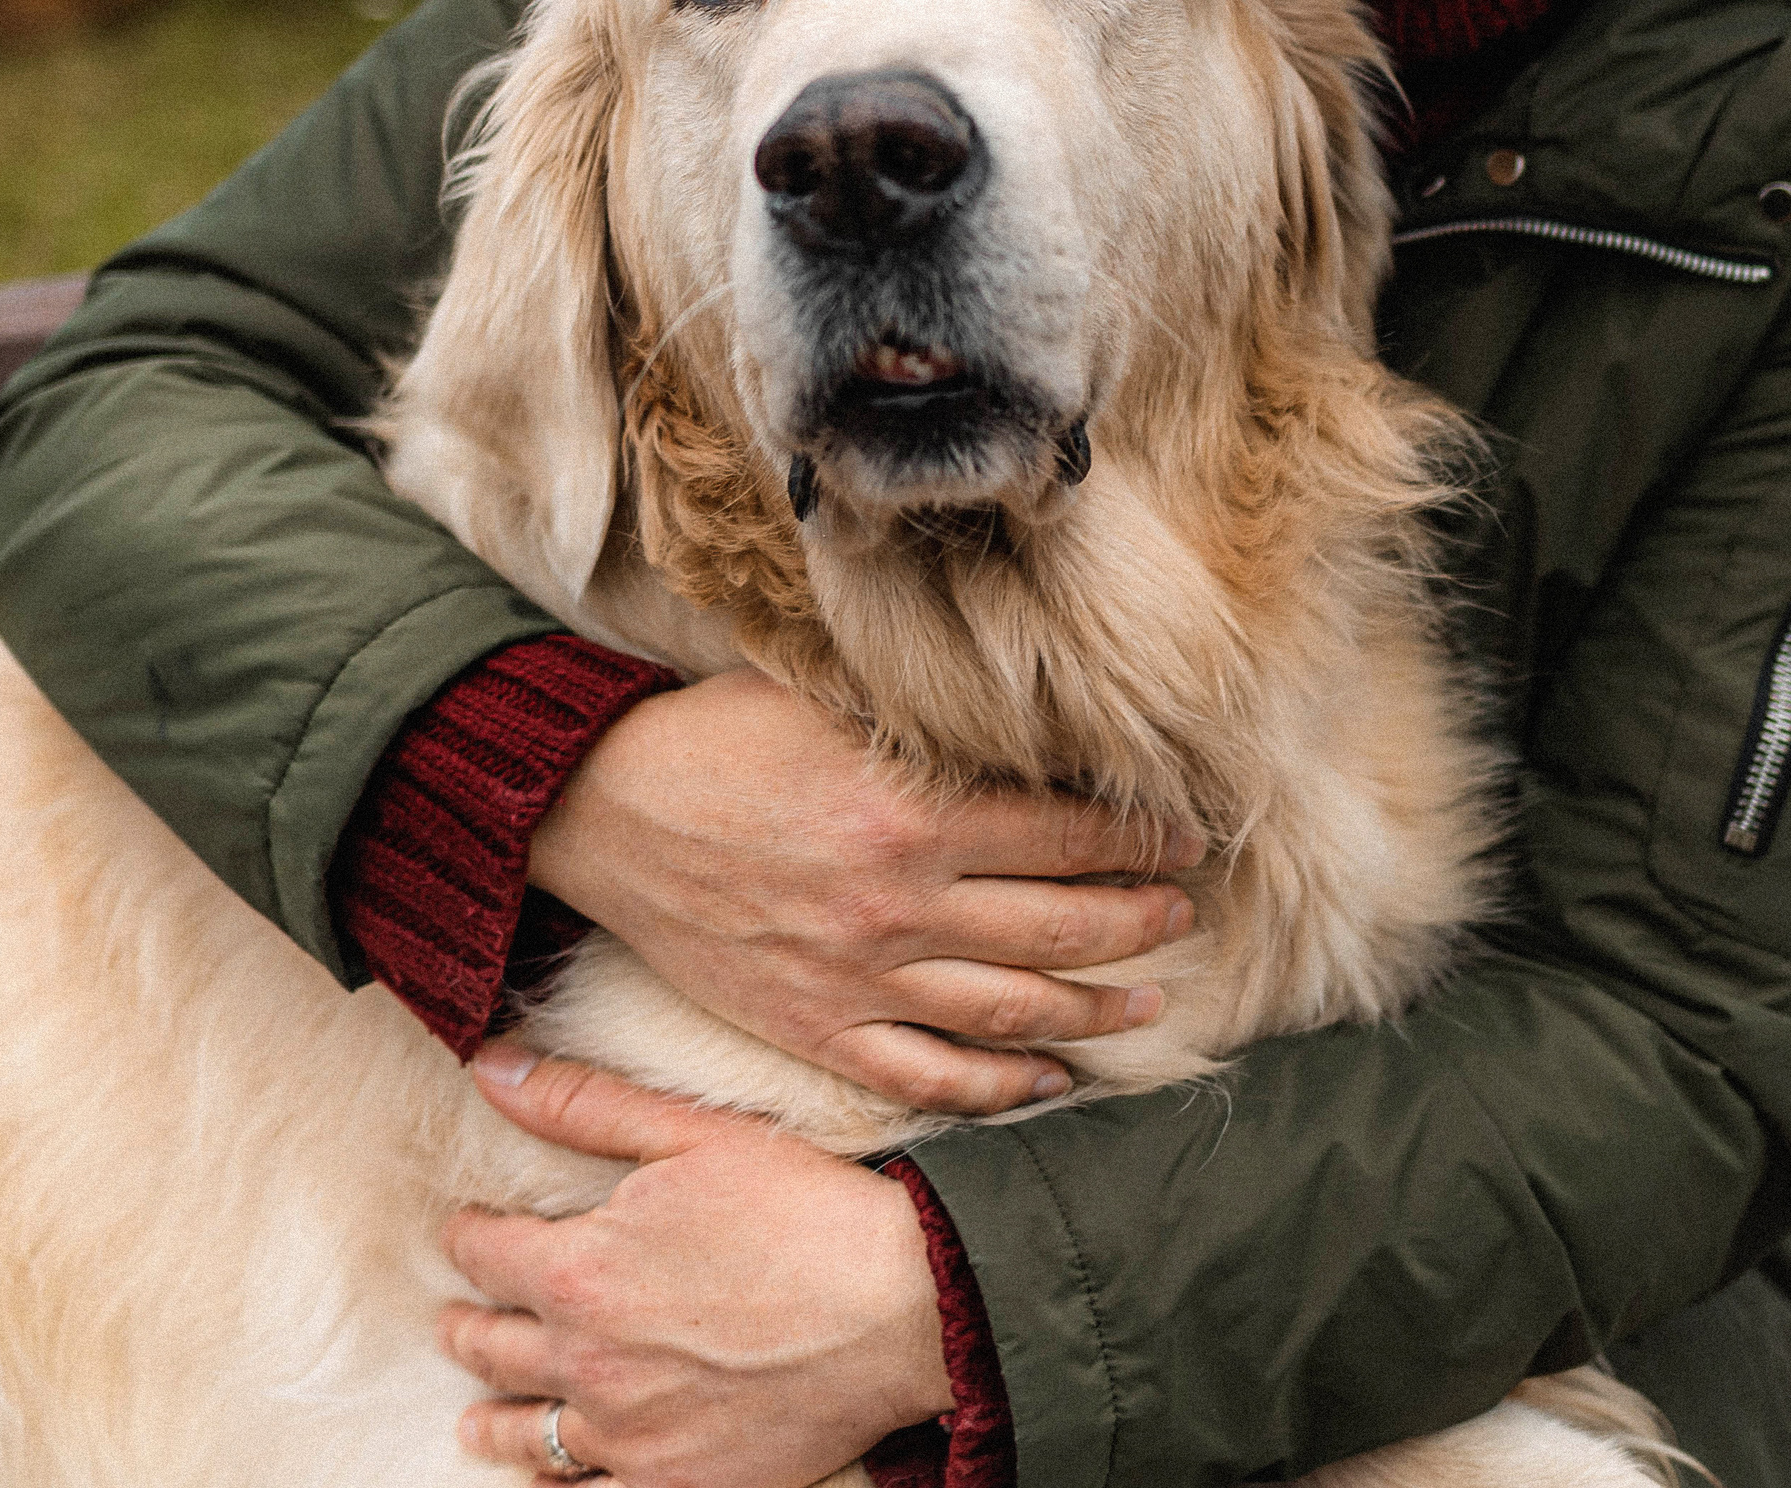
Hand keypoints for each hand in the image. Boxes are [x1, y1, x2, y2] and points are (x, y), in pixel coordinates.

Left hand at [444, 1048, 945, 1487]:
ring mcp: (629, 1436)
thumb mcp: (691, 1132)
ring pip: (528, 1437)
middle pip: (494, 1348)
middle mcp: (587, 1363)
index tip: (464, 1230)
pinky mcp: (676, 1484)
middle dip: (469, 1327)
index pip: (486, 1253)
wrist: (897, 1306)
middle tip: (457, 1322)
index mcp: (580, 1270)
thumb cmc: (801, 1209)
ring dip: (494, 1420)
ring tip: (478, 1418)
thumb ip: (582, 1104)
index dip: (468, 1236)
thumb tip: (489, 1068)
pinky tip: (554, 1480)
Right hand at [527, 667, 1200, 1112]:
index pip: (1067, 831)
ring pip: (1012, 1009)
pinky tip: (1048, 1078)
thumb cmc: (721, 738)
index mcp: (913, 810)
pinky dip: (1000, 1084)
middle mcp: (900, 902)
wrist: (606, 810)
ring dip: (1095, 1008)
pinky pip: (929, 1075)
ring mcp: (860, 976)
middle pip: (1060, 925)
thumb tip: (1028, 732)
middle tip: (1184, 911)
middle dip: (1139, 919)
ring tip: (1146, 1000)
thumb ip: (930, 731)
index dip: (1140, 835)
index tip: (1184, 834)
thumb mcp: (833, 704)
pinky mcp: (818, 1027)